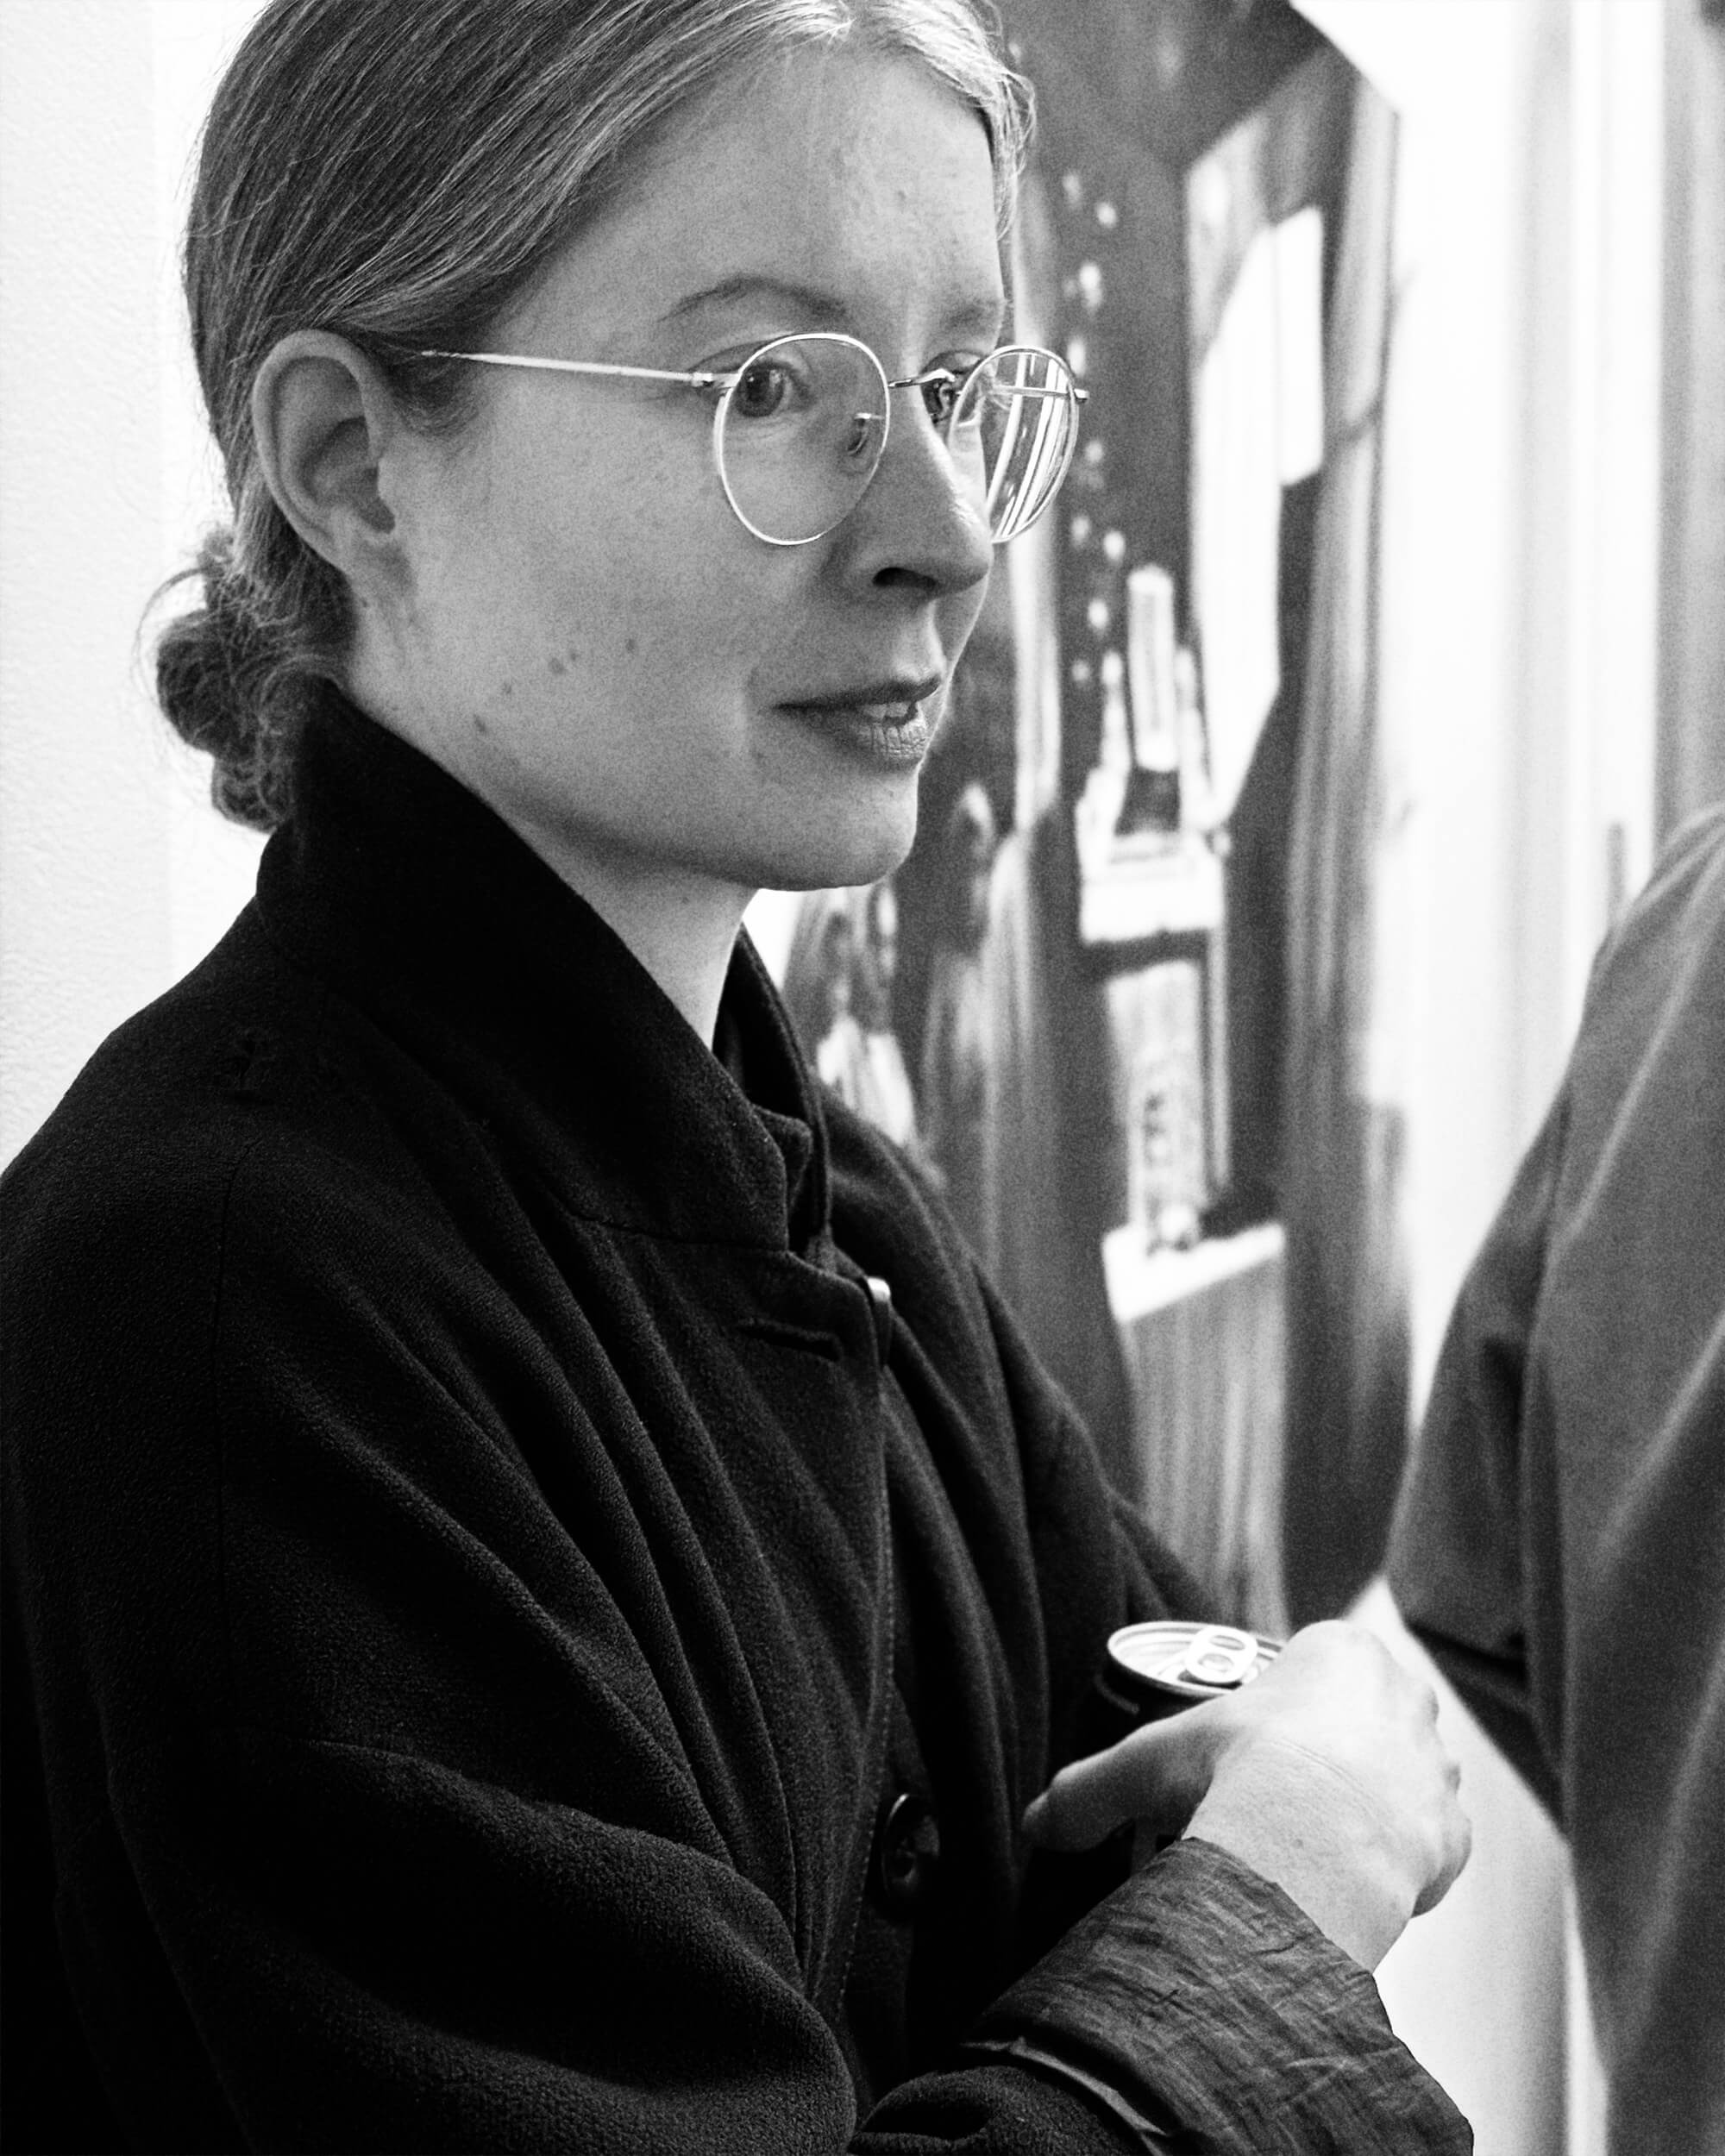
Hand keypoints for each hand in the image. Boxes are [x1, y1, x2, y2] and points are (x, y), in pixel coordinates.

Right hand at [1022, 1620, 1470, 1968]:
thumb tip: (1036, 1823)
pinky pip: (1426, 1844)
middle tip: (1274, 1797)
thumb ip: (1089, 1789)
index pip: (1313, 1664)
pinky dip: (1393, 1861)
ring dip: (1365, 1805)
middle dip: (1326, 1753)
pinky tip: (1350, 1876)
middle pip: (1361, 1719)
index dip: (1278, 1706)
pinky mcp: (1454, 1834)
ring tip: (1311, 1844)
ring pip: (1399, 1778)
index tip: (1246, 1747)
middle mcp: (1403, 1696)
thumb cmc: (1242, 1775)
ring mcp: (1435, 1766)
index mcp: (1340, 1650)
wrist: (1316, 1848)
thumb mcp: (1149, 1763)